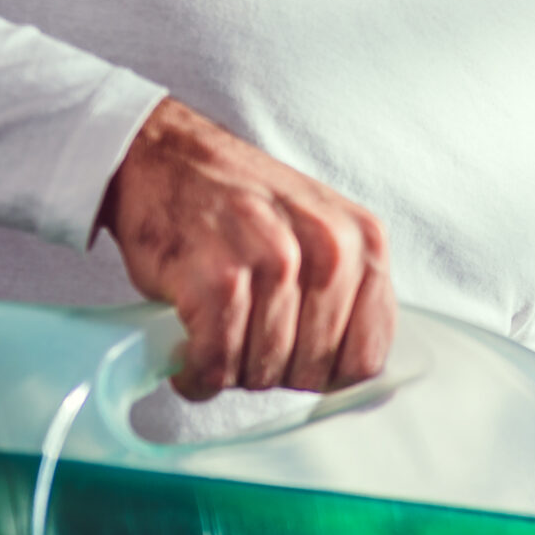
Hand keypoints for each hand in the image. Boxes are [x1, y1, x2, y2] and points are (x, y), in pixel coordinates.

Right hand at [97, 97, 394, 396]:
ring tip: (216, 339)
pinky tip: (189, 354)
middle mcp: (329, 250)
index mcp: (363, 242)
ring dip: (233, 372)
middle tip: (245, 344)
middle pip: (314, 371)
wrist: (167, 159)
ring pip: (265, 371)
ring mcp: (275, 263)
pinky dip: (198, 374)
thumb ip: (348, 292)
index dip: (327, 375)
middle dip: (275, 372)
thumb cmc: (241, 205)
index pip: (367, 357)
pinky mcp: (219, 280)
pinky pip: (217, 364)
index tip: (297, 364)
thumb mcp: (320, 232)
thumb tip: (358, 373)